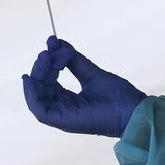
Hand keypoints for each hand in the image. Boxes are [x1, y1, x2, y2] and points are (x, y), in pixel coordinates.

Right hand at [22, 37, 145, 137]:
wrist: (132, 109)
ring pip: (37, 97)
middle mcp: (63, 109)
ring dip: (37, 76)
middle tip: (49, 51)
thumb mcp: (91, 73)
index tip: (53, 46)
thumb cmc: (118, 96)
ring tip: (46, 59)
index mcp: (69, 101)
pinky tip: (32, 79)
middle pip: (41, 88)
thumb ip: (74, 60)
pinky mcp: (64, 121)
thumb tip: (56, 43)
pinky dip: (32, 95)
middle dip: (41, 67)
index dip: (48, 64)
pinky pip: (39, 110)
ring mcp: (63, 116)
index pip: (48, 82)